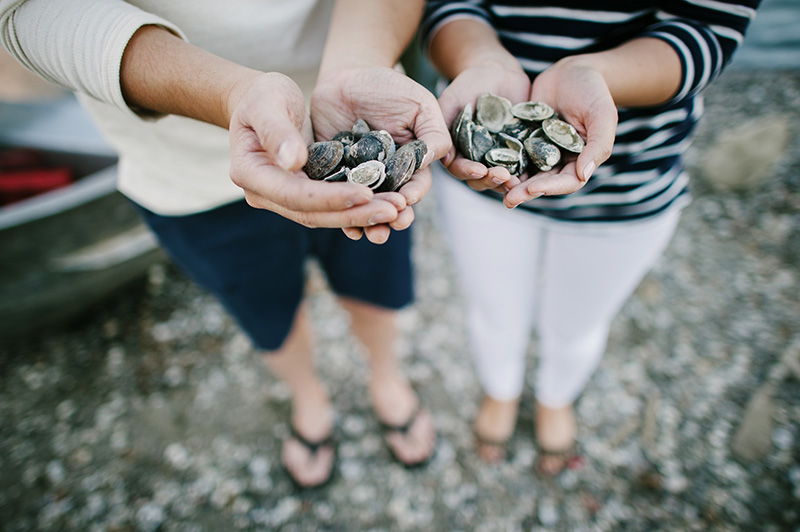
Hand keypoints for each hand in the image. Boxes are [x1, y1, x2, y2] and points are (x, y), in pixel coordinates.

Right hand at [227, 72, 401, 234]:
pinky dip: (359, 206)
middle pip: (313, 213)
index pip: (294, 194)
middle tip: (394, 210)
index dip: (331, 197)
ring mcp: (284, 197)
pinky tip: (388, 202)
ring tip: (398, 210)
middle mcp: (265, 194)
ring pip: (325, 215)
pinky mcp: (303, 193)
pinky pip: (332, 206)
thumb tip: (292, 162)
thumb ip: (276, 130)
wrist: (260, 101)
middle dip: (355, 213)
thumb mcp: (267, 102)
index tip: (366, 193)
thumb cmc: (261, 95)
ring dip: (362, 214)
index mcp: (250, 174)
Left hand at [311, 66, 450, 242]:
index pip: (415, 186)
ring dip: (365, 223)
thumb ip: (433, 132)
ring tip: (366, 233)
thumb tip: (435, 160)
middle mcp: (385, 178)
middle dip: (391, 218)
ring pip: (362, 208)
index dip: (412, 196)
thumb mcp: (419, 104)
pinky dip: (336, 210)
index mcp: (410, 165)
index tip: (406, 201)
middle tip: (392, 225)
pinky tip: (338, 220)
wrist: (346, 76)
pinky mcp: (330, 175)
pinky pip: (333, 196)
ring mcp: (357, 179)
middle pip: (390, 205)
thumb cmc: (389, 87)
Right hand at [437, 62, 530, 192]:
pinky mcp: (519, 151)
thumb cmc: (469, 83)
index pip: (459, 168)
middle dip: (491, 180)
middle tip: (503, 176)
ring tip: (518, 182)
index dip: (468, 171)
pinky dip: (527, 173)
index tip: (478, 170)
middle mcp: (477, 159)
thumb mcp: (451, 100)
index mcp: (458, 151)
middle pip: (481, 179)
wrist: (498, 72)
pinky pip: (524, 167)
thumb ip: (444, 125)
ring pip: (501, 178)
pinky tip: (534, 174)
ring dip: (509, 183)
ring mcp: (499, 157)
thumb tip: (444, 157)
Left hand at [505, 58, 616, 206]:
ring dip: (510, 182)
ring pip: (524, 172)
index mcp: (579, 160)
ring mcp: (539, 151)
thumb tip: (584, 174)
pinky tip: (485, 165)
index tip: (532, 189)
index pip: (567, 182)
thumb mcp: (602, 114)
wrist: (571, 70)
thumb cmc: (593, 90)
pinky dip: (500, 161)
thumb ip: (599, 144)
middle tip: (508, 200)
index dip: (550, 188)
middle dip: (525, 192)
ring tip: (495, 185)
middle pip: (542, 182)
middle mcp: (559, 161)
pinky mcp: (523, 140)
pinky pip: (510, 154)